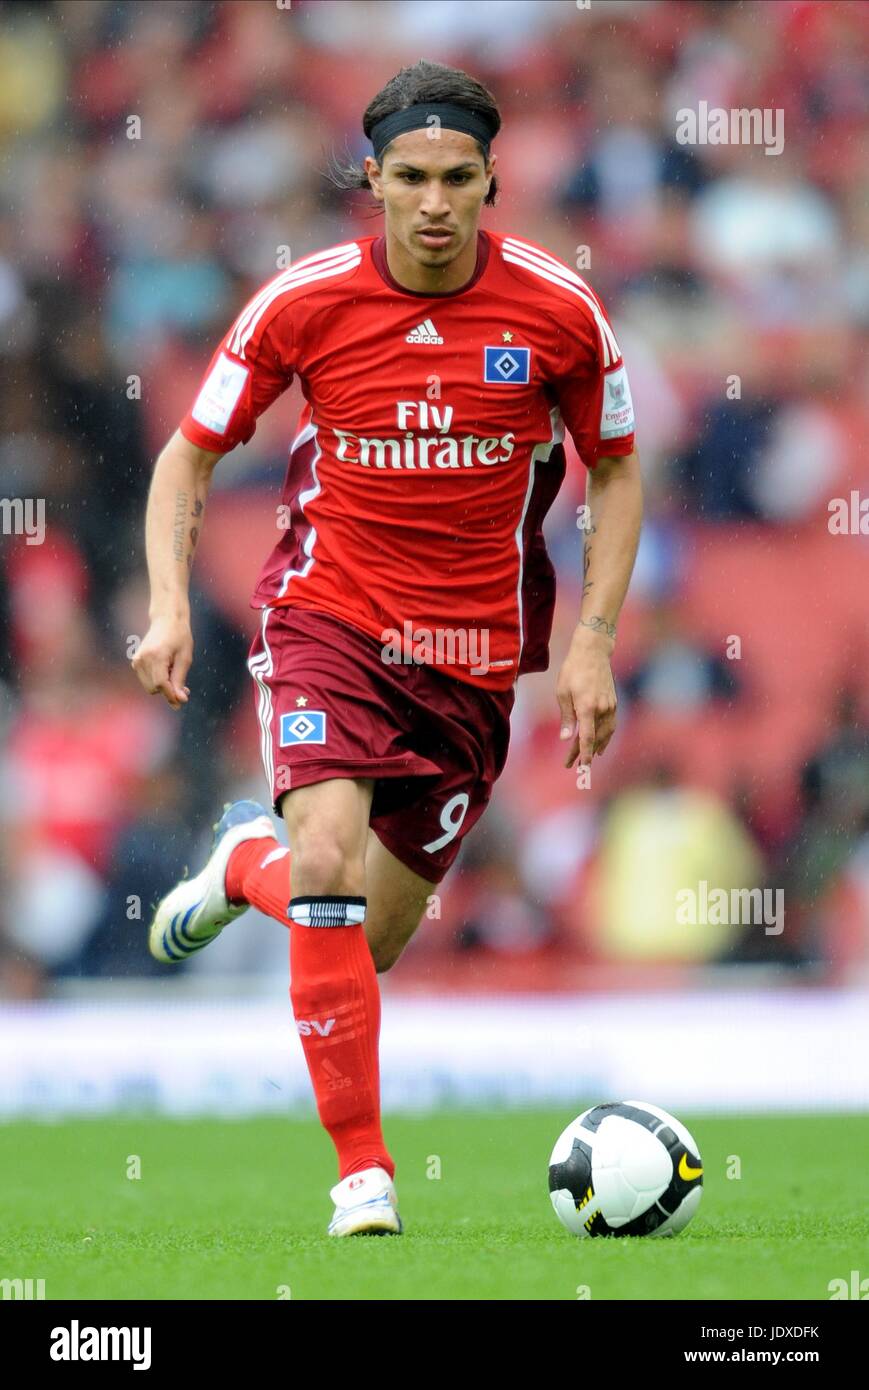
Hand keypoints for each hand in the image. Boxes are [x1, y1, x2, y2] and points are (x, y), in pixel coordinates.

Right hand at [131, 613, 192, 709]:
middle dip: (169, 690)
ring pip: (150, 687)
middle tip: (184, 685)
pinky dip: (157, 681)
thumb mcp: (185, 658)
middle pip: (154, 689)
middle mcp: (142, 659)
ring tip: (173, 671)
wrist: (166, 620)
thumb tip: (179, 701)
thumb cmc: (180, 637)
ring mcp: (137, 661)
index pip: (161, 684)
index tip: (182, 702)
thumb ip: (180, 680)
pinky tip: (166, 669)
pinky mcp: (135, 662)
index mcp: (155, 655)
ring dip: (163, 686)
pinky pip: (147, 681)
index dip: (171, 695)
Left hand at [555, 624, 617, 768]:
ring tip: (586, 759)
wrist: (593, 652)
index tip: (582, 767)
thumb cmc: (573, 670)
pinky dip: (606, 737)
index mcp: (587, 707)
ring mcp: (610, 706)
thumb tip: (565, 738)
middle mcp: (602, 709)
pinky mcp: (613, 703)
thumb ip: (566, 717)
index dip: (584, 754)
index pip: (587, 737)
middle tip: (572, 765)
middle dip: (583, 753)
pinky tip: (601, 744)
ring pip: (605, 734)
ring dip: (596, 747)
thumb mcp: (563, 693)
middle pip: (595, 738)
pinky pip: (611, 725)